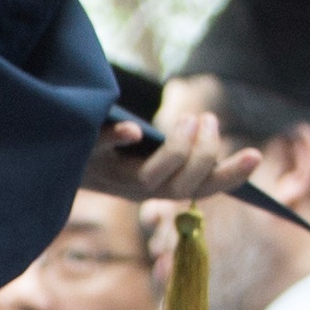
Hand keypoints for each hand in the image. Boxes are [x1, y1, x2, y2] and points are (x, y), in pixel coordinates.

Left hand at [85, 107, 257, 206]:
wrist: (54, 159)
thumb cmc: (108, 152)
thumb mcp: (147, 153)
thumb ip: (175, 149)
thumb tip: (206, 125)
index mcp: (159, 188)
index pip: (203, 190)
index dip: (231, 176)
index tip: (255, 155)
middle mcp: (139, 190)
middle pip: (182, 187)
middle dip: (204, 155)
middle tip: (208, 120)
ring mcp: (113, 176)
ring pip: (151, 179)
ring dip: (177, 151)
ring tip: (189, 120)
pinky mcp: (88, 157)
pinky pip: (100, 152)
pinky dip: (117, 140)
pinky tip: (133, 130)